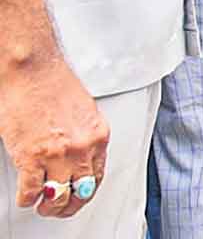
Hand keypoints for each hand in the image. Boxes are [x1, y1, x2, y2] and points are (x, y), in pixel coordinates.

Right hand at [0, 57, 108, 217]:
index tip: (79, 196)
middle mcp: (82, 147)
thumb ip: (86, 135)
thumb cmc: (54, 84)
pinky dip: (27, 199)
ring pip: (59, 197)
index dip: (87, 192)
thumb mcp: (85, 111)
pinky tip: (26, 196)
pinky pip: (32, 191)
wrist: (33, 71)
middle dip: (70, 206)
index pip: (99, 176)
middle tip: (60, 208)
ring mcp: (58, 155)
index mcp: (98, 135)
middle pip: (81, 191)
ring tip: (43, 206)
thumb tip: (81, 155)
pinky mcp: (31, 157)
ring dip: (50, 207)